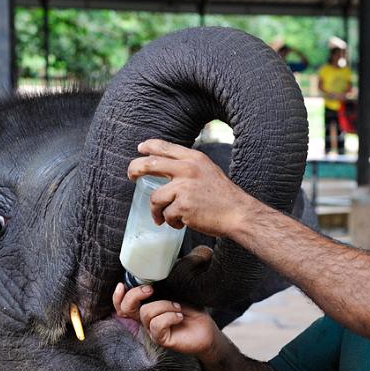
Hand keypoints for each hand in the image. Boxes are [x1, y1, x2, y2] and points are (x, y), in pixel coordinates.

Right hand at [112, 282, 220, 356]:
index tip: (122, 284)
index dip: (117, 297)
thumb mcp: (177, 290)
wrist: (207, 328)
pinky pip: (157, 325)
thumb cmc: (192, 309)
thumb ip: (165, 280)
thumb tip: (163, 262)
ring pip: (146, 313)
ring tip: (178, 307)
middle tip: (152, 289)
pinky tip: (179, 317)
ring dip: (164, 305)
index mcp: (147, 306)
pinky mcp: (161, 339)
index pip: (123, 305)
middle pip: (126, 308)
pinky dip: (170, 317)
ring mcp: (152, 330)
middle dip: (135, 295)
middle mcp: (146, 319)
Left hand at [127, 139, 257, 237]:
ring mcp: (183, 188)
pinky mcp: (182, 206)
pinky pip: (166, 215)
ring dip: (157, 211)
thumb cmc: (224, 196)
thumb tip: (166, 168)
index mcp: (194, 159)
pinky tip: (182, 224)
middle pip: (150, 164)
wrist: (238, 213)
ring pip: (155, 198)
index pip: (165, 147)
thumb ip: (188, 167)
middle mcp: (187, 169)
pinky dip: (172, 222)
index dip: (149, 147)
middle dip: (135, 169)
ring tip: (165, 218)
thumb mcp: (208, 171)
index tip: (140, 149)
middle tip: (131, 176)